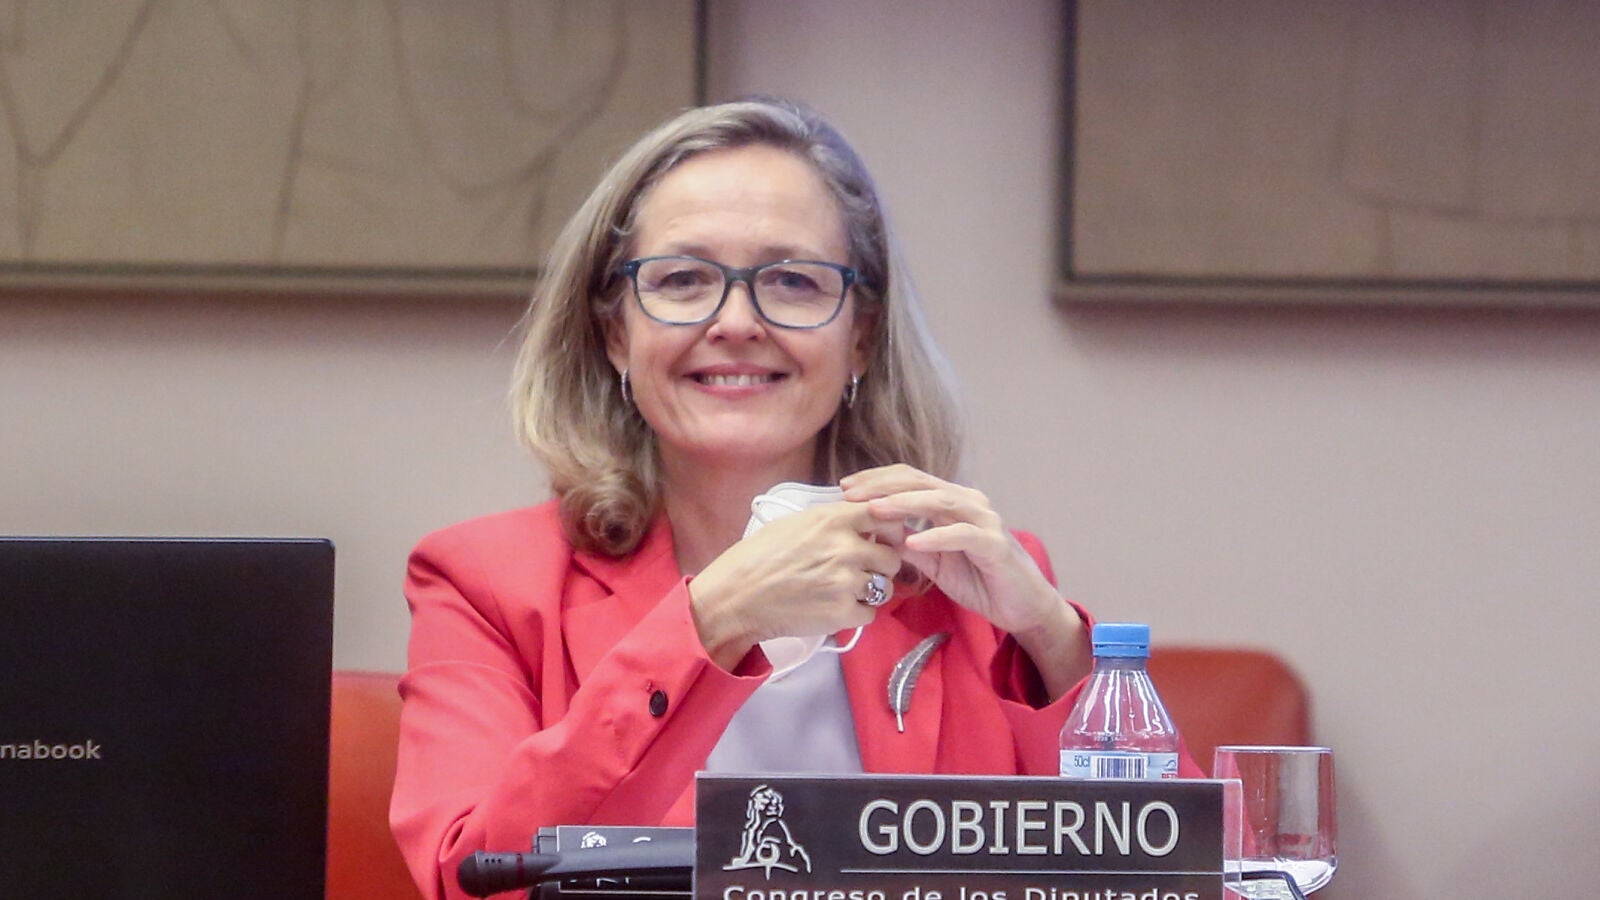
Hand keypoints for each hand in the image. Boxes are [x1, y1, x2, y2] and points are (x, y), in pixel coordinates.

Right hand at [688, 501, 902, 670]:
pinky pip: (870, 613)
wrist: (736, 597)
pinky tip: (834, 608)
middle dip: (881, 566)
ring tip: (844, 592)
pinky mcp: (843, 613)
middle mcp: (846, 548)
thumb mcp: (795, 523)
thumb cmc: (757, 558)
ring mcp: (847, 581)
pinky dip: (856, 614)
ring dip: (871, 591)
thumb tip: (862, 523)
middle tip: (862, 572)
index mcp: (833, 520)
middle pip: (892, 557)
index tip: (884, 539)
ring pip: (885, 588)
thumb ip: (832, 521)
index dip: (889, 530)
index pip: (885, 516)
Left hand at [840, 464, 1088, 698]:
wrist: (1021, 607)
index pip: (910, 479)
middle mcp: (968, 502)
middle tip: (849, 494)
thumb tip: (872, 534)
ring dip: (904, 504)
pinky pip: (962, 535)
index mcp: (951, 502)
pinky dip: (936, 536)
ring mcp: (984, 520)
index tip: (844, 488)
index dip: (877, 480)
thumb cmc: (979, 580)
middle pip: (920, 482)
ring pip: (940, 501)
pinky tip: (912, 542)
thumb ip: (906, 545)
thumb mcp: (933, 562)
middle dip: (882, 486)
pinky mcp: (994, 544)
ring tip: (874, 510)